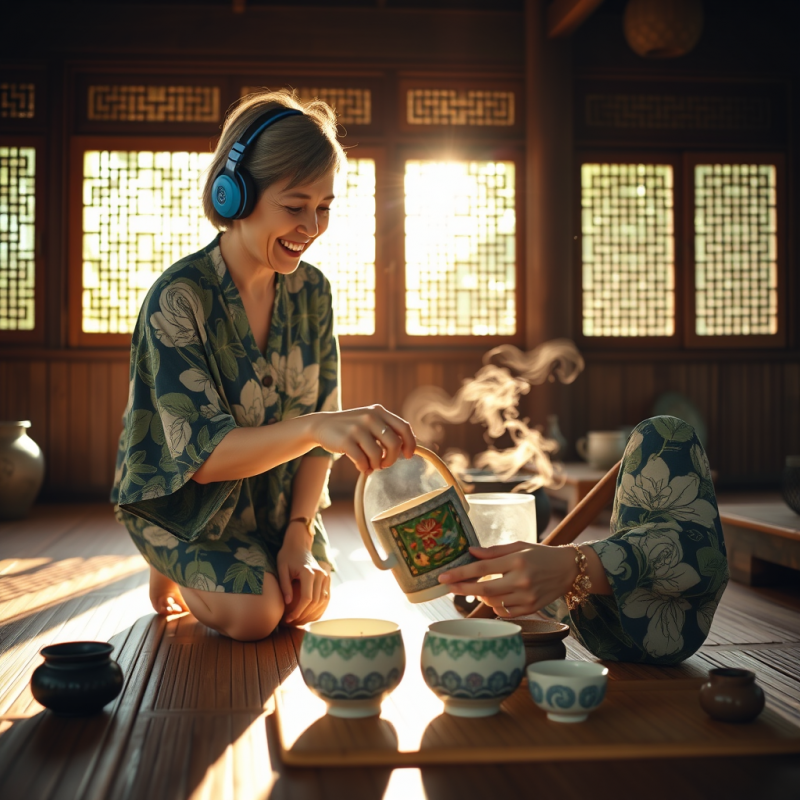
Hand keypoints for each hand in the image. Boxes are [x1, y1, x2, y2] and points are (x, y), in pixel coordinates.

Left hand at [277, 522, 331, 624]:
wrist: (299, 544)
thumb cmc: (287, 556)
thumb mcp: (281, 569)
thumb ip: (285, 586)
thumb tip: (287, 603)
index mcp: (309, 573)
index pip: (306, 598)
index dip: (298, 611)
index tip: (288, 618)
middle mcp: (320, 575)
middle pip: (316, 602)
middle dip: (304, 615)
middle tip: (292, 622)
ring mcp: (325, 576)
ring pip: (323, 601)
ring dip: (313, 613)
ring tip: (300, 621)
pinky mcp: (327, 578)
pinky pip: (326, 597)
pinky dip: (319, 608)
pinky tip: (310, 615)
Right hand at [311, 405, 415, 473]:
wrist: (321, 425)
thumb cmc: (351, 428)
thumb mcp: (369, 421)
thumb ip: (386, 429)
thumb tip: (407, 447)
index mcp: (379, 412)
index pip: (404, 428)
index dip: (410, 443)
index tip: (408, 456)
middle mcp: (370, 417)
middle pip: (394, 444)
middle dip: (392, 459)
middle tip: (385, 464)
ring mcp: (357, 428)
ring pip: (378, 455)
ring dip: (376, 465)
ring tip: (371, 466)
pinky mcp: (346, 440)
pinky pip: (363, 461)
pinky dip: (364, 468)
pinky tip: (362, 467)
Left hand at [437, 542, 576, 617]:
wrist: (568, 570)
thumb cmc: (541, 554)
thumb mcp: (519, 545)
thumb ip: (494, 550)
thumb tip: (470, 551)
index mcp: (517, 560)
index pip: (482, 567)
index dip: (460, 573)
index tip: (443, 576)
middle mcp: (522, 580)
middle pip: (484, 589)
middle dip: (462, 588)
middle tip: (448, 586)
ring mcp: (527, 597)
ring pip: (493, 602)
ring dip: (480, 596)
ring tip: (479, 587)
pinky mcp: (531, 609)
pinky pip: (504, 612)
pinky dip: (495, 605)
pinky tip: (495, 596)